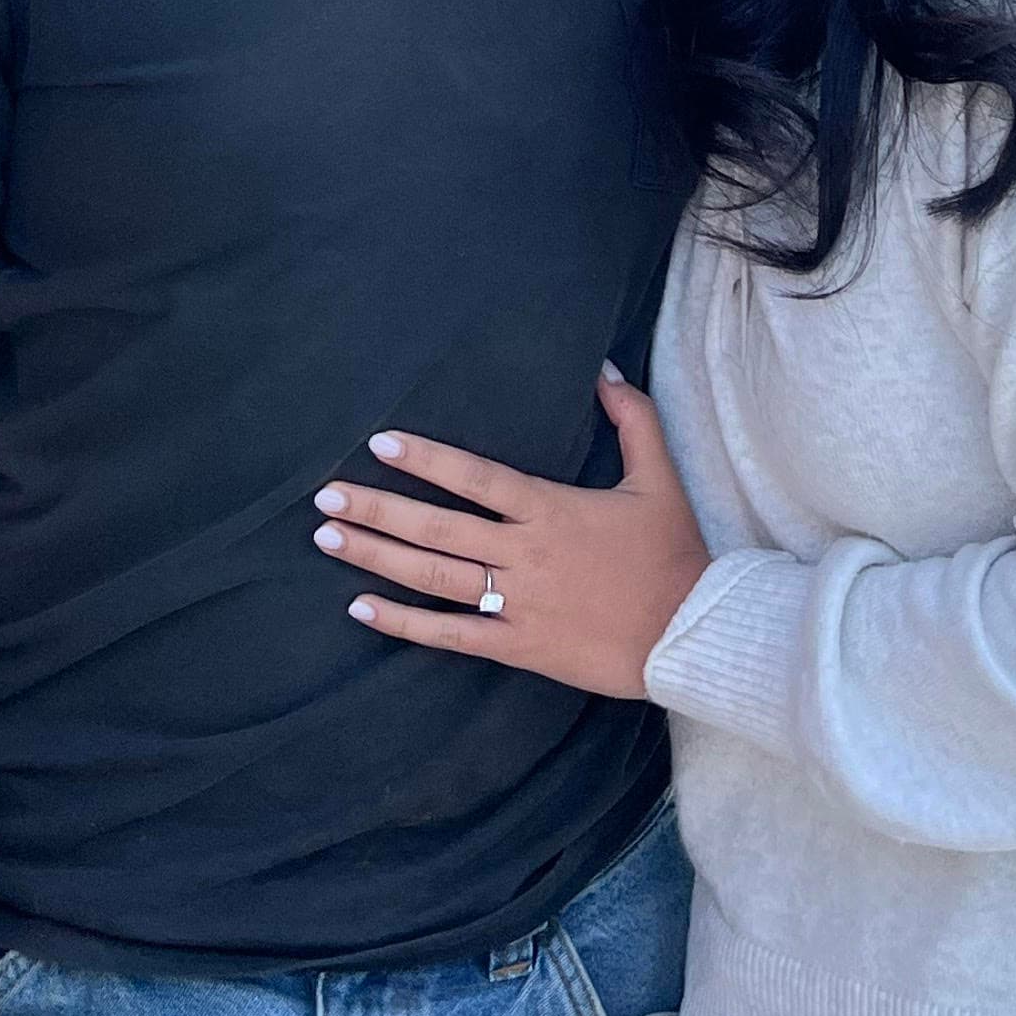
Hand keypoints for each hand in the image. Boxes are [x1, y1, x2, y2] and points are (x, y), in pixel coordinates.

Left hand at [315, 372, 709, 701]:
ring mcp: (517, 602)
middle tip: (325, 496)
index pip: (476, 478)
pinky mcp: (519, 645)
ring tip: (328, 539)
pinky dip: (404, 624)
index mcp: (551, 509)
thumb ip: (632, 419)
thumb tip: (605, 370)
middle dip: (377, 509)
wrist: (691, 632)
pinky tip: (361, 608)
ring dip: (376, 557)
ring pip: (434, 576)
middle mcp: (525, 553)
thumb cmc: (673, 553)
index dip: (427, 460)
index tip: (380, 444)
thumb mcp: (659, 477)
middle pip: (437, 527)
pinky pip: (452, 634)